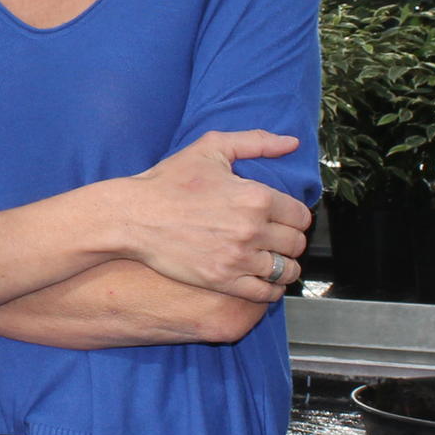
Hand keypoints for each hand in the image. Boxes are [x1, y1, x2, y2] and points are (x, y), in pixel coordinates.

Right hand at [110, 131, 310, 301]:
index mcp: (255, 196)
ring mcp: (238, 258)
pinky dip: (272, 289)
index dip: (296, 218)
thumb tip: (291, 143)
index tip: (286, 220)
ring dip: (285, 266)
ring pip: (286, 270)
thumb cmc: (169, 181)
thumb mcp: (211, 148)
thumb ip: (255, 142)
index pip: (301, 216)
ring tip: (275, 262)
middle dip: (292, 241)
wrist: (133, 216)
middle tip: (280, 240)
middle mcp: (252, 229)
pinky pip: (265, 293)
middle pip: (296, 244)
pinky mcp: (222, 280)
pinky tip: (265, 281)